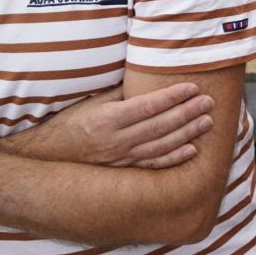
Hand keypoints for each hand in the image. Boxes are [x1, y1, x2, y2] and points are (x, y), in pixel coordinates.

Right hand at [36, 84, 215, 167]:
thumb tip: (151, 83)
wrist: (47, 155)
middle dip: (188, 113)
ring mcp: (119, 159)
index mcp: (107, 119)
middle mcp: (115, 141)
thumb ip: (122, 96)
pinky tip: (192, 149)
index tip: (193, 87)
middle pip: (160, 126)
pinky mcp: (122, 171)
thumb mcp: (93, 102)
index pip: (148, 106)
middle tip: (208, 102)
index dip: (173, 96)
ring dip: (187, 134)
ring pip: (161, 146)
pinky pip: (153, 166)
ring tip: (207, 121)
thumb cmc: (71, 122)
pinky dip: (174, 158)